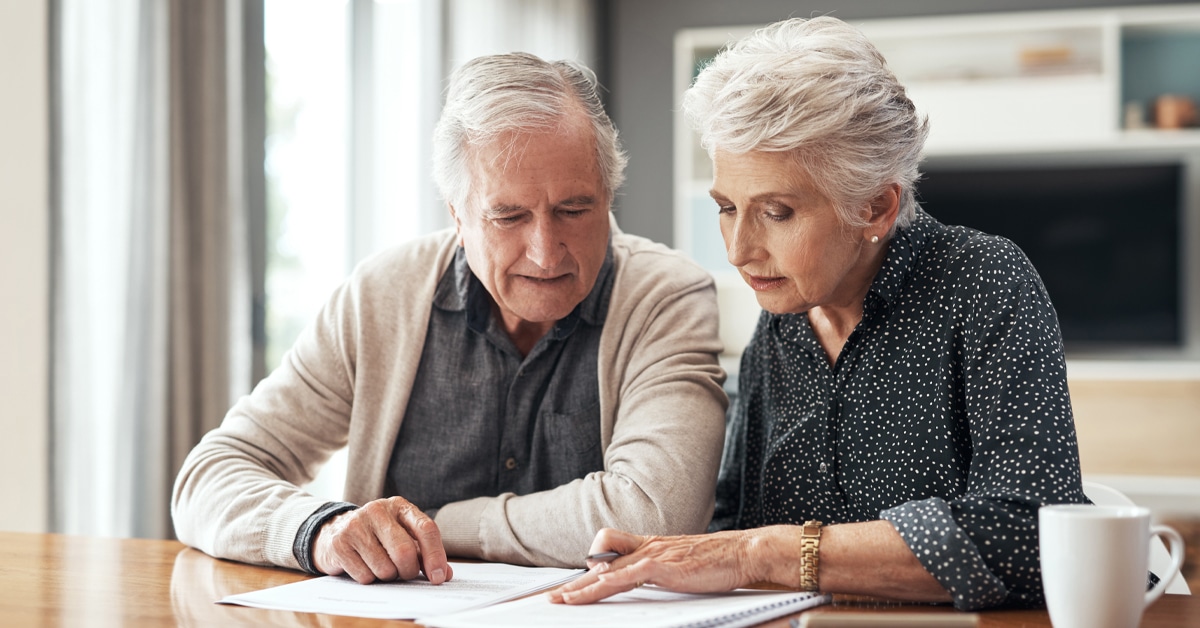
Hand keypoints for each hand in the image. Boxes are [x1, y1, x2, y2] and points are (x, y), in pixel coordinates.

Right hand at [312, 496, 452, 584]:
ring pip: (384, 568)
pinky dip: (369, 579)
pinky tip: (363, 567)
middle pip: (405, 552)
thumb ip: (424, 554)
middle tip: (405, 574)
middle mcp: (378, 510)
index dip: (435, 556)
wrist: (334, 532)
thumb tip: (444, 574)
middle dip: (408, 571)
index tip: (438, 578)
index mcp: (400, 507)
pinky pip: (365, 576)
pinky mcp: (340, 543)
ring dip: (387, 577)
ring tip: (381, 567)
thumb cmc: (377, 537)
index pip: (426, 529)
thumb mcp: (403, 537)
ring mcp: (356, 525)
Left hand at [547, 527, 760, 603]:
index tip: (574, 584)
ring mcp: (654, 555)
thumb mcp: (683, 565)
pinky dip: (607, 583)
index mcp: (652, 547)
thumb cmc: (719, 561)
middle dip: (576, 583)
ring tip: (563, 600)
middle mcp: (648, 547)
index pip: (610, 553)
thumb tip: (649, 581)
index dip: (590, 568)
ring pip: (607, 570)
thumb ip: (663, 571)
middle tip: (554, 597)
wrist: (744, 552)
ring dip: (582, 587)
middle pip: (600, 563)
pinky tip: (595, 591)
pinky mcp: (663, 566)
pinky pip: (627, 575)